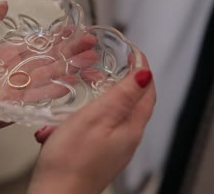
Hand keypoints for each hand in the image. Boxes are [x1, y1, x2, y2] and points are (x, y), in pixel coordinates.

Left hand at [0, 2, 98, 136]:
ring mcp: (11, 92)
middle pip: (46, 62)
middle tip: (91, 46)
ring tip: (88, 64)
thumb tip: (3, 2)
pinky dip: (50, 93)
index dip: (55, 39)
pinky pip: (32, 100)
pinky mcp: (6, 108)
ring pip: (45, 79)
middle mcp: (11, 74)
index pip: (36, 46)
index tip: (74, 31)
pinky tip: (68, 84)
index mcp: (3, 57)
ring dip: (67, 71)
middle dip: (69, 54)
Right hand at [28, 53, 155, 193]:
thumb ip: (122, 96)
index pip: (147, 91)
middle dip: (120, 80)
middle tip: (105, 65)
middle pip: (132, 102)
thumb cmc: (71, 161)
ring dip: (99, 98)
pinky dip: (84, 117)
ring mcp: (113, 148)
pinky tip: (66, 120)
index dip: (142, 68)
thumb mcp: (96, 118)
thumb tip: (145, 75)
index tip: (132, 51)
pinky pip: (96, 127)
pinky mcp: (97, 154)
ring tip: (82, 88)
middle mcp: (126, 138)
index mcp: (131, 127)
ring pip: (112, 114)